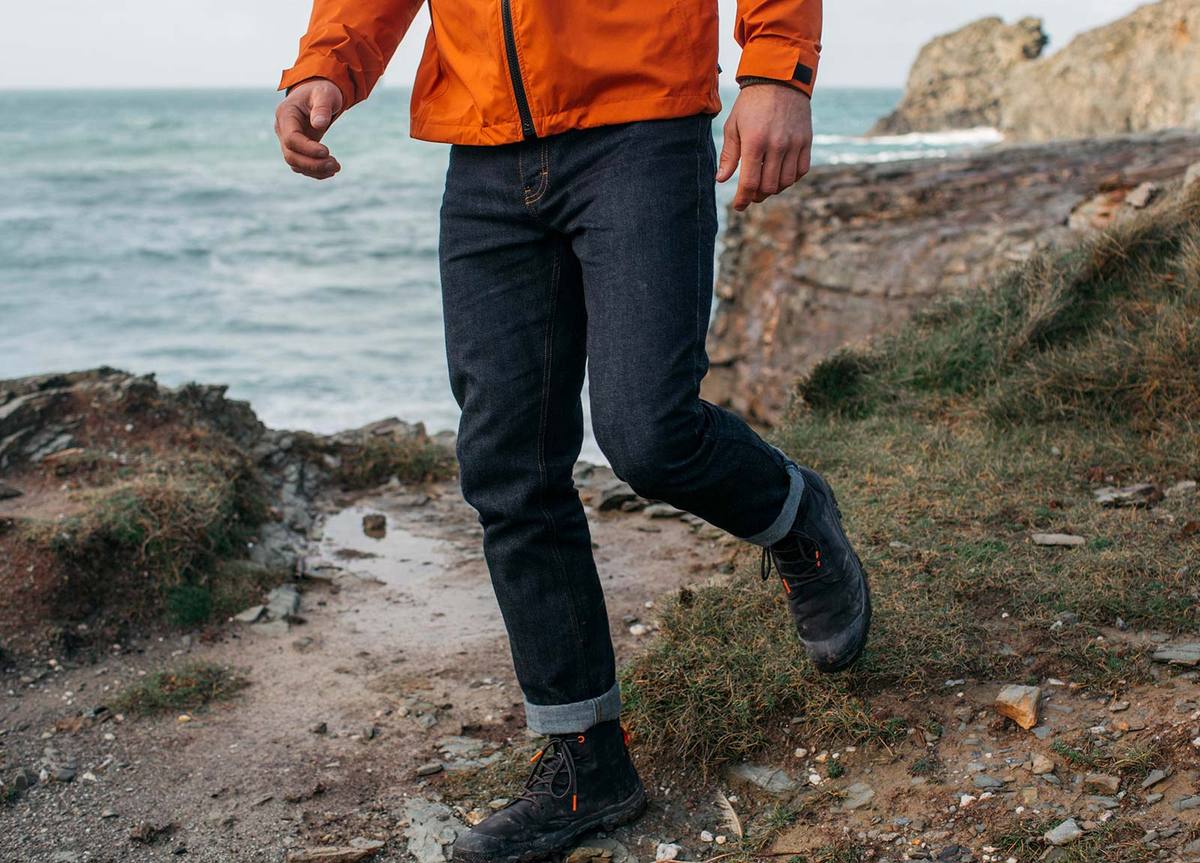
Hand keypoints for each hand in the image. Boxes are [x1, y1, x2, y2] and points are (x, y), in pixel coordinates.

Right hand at [274, 78, 343, 179]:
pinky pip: (301, 165)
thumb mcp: (325, 94)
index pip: (291, 139)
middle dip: (313, 164)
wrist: (317, 94)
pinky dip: (316, 171)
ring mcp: (287, 140)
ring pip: (295, 164)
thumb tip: (319, 124)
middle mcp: (282, 129)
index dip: (308, 149)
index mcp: (286, 114)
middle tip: (336, 164)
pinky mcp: (296, 148)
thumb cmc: (322, 91)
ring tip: (336, 167)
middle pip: (291, 155)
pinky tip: (331, 169)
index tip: (327, 151)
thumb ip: (322, 107)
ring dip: (316, 170)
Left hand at [716, 84, 812, 210]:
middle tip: (750, 193)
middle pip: (768, 187)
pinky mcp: (806, 141)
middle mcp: (776, 145)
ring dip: (774, 188)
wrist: (780, 79)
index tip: (738, 206)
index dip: (743, 199)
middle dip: (757, 195)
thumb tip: (721, 180)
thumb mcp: (734, 126)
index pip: (749, 183)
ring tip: (764, 184)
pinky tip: (780, 174)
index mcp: (755, 142)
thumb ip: (729, 155)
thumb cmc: (751, 104)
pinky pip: (801, 171)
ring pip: (785, 182)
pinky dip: (790, 178)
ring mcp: (794, 144)